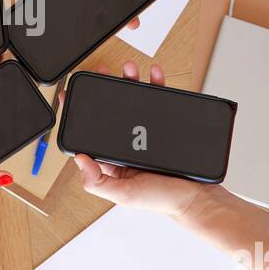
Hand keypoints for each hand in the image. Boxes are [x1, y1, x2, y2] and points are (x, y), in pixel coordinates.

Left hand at [70, 61, 209, 219]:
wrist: (197, 197)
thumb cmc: (161, 200)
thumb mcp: (123, 195)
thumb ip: (97, 181)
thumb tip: (78, 159)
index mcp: (112, 160)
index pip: (91, 133)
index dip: (80, 113)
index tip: (71, 94)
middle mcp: (127, 145)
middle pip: (113, 111)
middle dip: (107, 89)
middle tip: (104, 72)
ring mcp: (147, 134)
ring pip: (134, 102)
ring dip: (130, 82)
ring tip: (129, 69)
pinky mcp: (166, 127)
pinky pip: (158, 102)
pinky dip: (156, 85)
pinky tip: (154, 75)